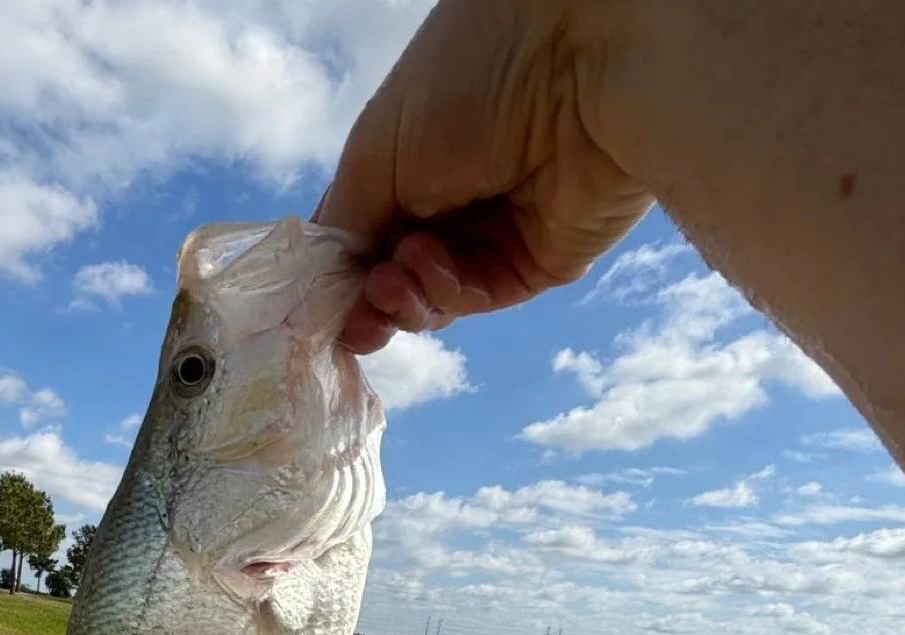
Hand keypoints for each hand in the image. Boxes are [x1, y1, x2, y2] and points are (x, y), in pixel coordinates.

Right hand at [315, 0, 653, 351]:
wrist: (582, 61)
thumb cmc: (467, 76)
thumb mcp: (375, 152)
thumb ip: (345, 226)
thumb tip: (325, 290)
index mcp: (412, 159)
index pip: (366, 236)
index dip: (342, 276)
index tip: (323, 304)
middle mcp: (454, 197)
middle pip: (398, 278)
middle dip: (373, 296)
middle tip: (366, 297)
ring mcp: (498, 232)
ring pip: (435, 298)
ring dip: (406, 296)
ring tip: (397, 274)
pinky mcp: (541, 261)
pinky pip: (479, 298)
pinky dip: (447, 294)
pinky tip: (430, 268)